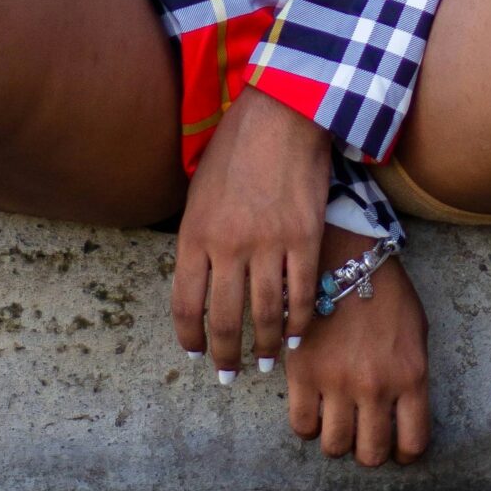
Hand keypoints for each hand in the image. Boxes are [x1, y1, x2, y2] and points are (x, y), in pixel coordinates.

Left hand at [172, 85, 329, 375]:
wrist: (280, 115)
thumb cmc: (234, 149)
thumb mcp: (198, 193)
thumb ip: (197, 238)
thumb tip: (199, 279)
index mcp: (194, 235)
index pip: (185, 304)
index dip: (190, 336)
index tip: (196, 353)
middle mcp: (228, 247)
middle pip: (225, 319)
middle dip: (226, 355)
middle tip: (229, 375)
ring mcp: (268, 245)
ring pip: (265, 314)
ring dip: (264, 346)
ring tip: (264, 363)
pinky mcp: (304, 239)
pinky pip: (302, 295)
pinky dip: (298, 322)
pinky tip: (296, 337)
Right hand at [286, 232, 430, 466]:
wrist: (343, 256)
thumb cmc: (384, 291)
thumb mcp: (416, 332)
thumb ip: (411, 376)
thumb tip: (401, 413)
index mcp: (411, 376)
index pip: (412, 443)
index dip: (404, 454)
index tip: (396, 450)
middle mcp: (376, 386)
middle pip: (370, 453)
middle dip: (368, 452)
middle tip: (363, 438)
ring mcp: (337, 382)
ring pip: (334, 446)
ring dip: (337, 441)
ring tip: (336, 424)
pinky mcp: (303, 373)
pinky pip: (302, 425)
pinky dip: (308, 427)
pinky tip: (314, 411)